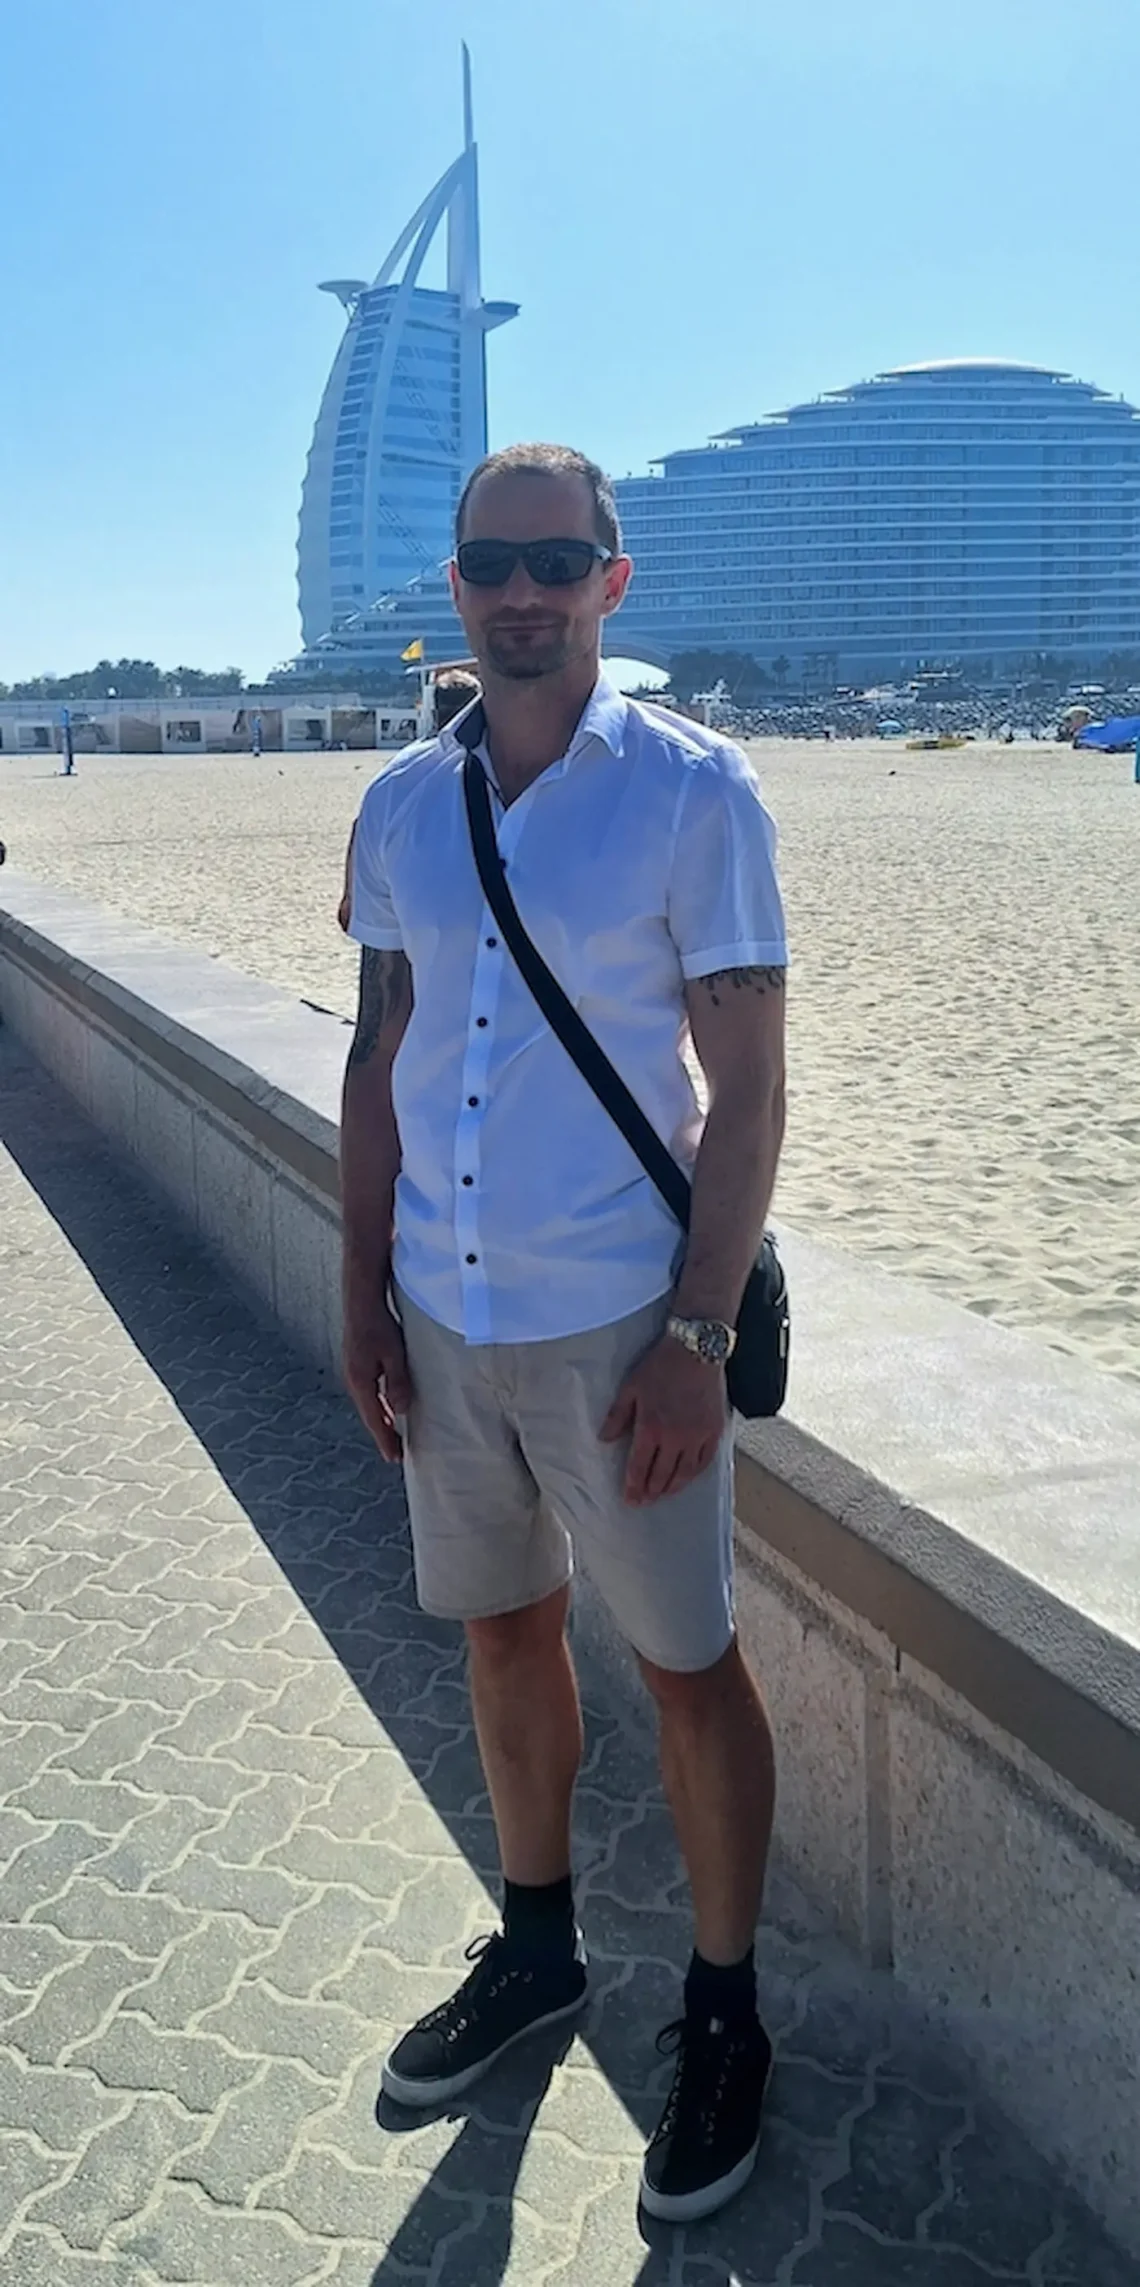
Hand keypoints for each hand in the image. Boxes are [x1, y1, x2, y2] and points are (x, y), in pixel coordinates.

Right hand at [343, 1297, 411, 1462]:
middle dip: (383, 1434)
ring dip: (380, 1420)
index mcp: (360, 1382)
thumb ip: (397, 1383)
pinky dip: (377, 1406)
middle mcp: (353, 1381)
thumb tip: (400, 1411)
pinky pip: (367, 1393)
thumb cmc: (379, 1325)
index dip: (385, 1439)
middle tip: (395, 1454)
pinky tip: (386, 1407)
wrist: (361, 1301)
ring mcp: (352, 1373)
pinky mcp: (356, 1366)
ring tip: (392, 1436)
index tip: (395, 1457)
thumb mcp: (394, 1355)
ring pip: (368, 1405)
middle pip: (369, 1415)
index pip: (375, 1418)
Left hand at [600, 1335, 726, 1506]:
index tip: (630, 1500)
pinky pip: (704, 1462)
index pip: (640, 1468)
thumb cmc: (660, 1366)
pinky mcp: (714, 1432)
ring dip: (671, 1488)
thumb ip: (617, 1416)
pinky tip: (686, 1478)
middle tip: (643, 1501)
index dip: (633, 1487)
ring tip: (662, 1494)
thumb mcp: (630, 1387)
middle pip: (661, 1475)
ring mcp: (698, 1437)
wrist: (695, 1350)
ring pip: (684, 1474)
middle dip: (650, 1492)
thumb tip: (605, 1439)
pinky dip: (694, 1475)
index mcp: (651, 1428)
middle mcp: (675, 1438)